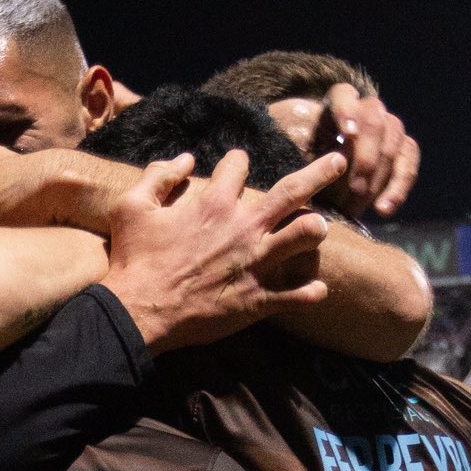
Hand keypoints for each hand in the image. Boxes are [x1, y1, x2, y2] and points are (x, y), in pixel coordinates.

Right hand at [101, 149, 344, 352]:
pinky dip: (310, 292)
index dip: (237, 162)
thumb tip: (183, 158)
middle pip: (294, 190)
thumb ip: (158, 177)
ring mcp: (255, 263)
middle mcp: (244, 227)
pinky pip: (297, 295)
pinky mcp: (257, 298)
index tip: (237, 166)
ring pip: (306, 235)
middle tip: (340, 162)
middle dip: (321, 172)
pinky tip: (317, 289)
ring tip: (319, 227)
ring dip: (315, 228)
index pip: (238, 166)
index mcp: (214, 203)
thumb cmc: (133, 259)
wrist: (138, 311)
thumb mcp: (131, 208)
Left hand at [299, 83, 419, 218]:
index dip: (348, 112)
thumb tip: (302, 143)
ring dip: (379, 178)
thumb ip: (295, 143)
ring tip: (359, 206)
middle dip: (366, 158)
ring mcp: (388, 129)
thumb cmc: (294, 159)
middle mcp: (367, 110)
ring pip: (394, 144)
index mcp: (336, 102)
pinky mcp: (402, 151)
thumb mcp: (286, 148)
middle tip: (353, 189)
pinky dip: (398, 189)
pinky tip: (383, 210)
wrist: (310, 179)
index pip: (345, 95)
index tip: (348, 135)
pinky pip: (408, 166)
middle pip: (375, 123)